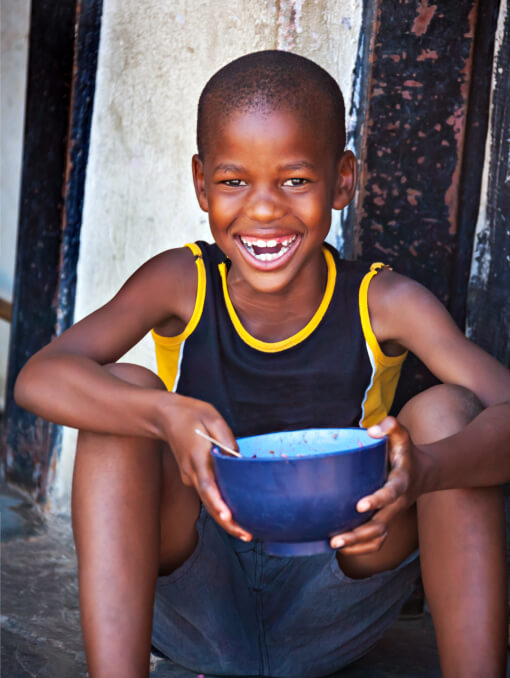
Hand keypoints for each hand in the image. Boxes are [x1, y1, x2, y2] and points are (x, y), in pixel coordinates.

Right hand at [158, 393, 251, 541]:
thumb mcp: (213, 419)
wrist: (166, 416)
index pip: (207, 486)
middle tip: (247, 535)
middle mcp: (192, 472)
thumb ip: (227, 440)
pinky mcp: (192, 477)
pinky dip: (220, 504)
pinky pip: (208, 493)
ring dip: (225, 516)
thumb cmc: (192, 415)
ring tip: (246, 530)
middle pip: (210, 502)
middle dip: (228, 522)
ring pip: (209, 501)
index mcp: (197, 458)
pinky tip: (236, 511)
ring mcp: (190, 476)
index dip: (218, 504)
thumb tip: (238, 460)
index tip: (228, 517)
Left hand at [330, 417, 420, 553]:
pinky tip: (341, 547)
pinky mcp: (387, 521)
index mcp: (401, 482)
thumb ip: (390, 426)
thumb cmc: (406, 451)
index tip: (359, 506)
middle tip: (335, 539)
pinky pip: (377, 542)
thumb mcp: (402, 435)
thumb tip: (371, 431)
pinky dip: (360, 548)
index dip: (377, 500)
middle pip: (380, 526)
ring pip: (378, 538)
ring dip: (356, 545)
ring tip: (333, 544)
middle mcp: (397, 503)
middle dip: (358, 534)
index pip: (391, 493)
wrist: (425, 471)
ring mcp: (392, 515)